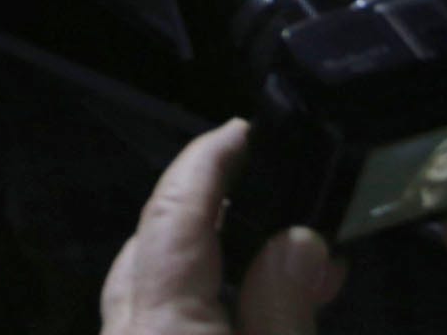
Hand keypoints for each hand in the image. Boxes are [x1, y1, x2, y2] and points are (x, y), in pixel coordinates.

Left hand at [101, 120, 344, 334]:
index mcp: (158, 328)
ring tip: (275, 256)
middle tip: (270, 191)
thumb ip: (284, 308)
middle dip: (208, 208)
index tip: (241, 131)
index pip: (173, 216)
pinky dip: (196, 303)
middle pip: (153, 244)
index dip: (206, 162)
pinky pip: (154, 323)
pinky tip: (245, 310)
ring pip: (148, 285)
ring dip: (205, 261)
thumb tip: (298, 241)